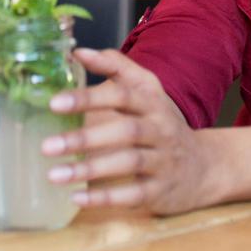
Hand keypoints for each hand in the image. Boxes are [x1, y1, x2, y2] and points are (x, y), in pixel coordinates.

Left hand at [42, 48, 214, 214]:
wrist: (204, 166)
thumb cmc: (162, 123)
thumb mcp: (147, 90)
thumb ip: (115, 66)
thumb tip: (77, 51)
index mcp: (153, 101)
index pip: (122, 94)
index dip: (90, 97)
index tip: (54, 103)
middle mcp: (161, 129)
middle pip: (125, 130)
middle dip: (85, 138)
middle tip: (47, 146)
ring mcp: (164, 161)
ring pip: (128, 163)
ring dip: (90, 170)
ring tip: (53, 174)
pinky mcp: (161, 191)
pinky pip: (133, 194)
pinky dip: (105, 198)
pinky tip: (76, 198)